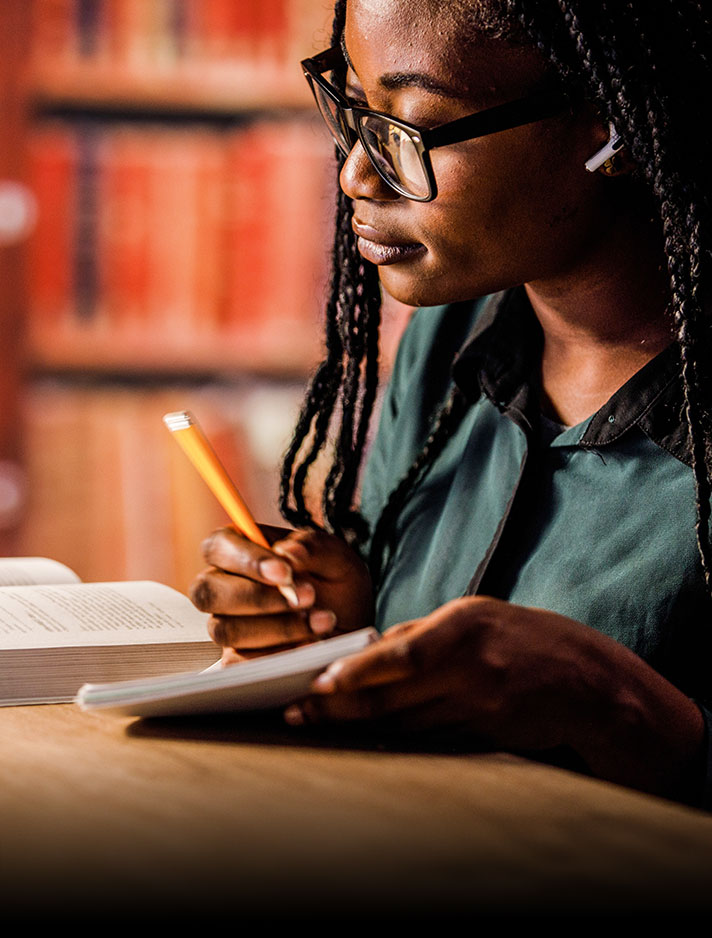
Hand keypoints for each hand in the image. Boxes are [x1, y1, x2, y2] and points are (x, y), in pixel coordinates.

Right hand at [189, 525, 373, 662]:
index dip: (245, 559)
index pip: (218, 546)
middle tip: (306, 597)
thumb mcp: (336, 558)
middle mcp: (225, 587)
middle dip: (257, 598)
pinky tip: (309, 645)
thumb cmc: (337, 584)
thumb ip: (312, 548)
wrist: (354, 627)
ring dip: (276, 627)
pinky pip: (239, 663)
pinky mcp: (238, 658)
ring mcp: (227, 625)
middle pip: (207, 592)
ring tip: (321, 620)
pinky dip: (277, 655)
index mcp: (240, 550)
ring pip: (225, 630)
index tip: (284, 572)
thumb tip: (287, 552)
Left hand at [286, 596, 704, 798]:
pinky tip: (367, 736)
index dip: (353, 673)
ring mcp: (480, 701)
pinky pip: (430, 735)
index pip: (397, 653)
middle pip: (392, 693)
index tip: (314, 686)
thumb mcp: (475, 619)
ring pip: (404, 719)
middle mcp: (468, 662)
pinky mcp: (486, 731)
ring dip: (360, 724)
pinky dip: (396, 735)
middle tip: (298, 715)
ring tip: (319, 726)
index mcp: (461, 624)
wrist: (586, 679)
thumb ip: (423, 634)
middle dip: (338, 707)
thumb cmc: (521, 640)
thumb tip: (370, 651)